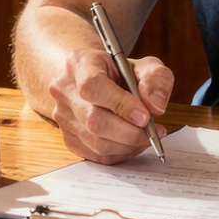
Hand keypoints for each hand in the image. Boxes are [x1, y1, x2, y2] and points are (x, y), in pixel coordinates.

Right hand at [45, 48, 172, 163]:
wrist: (92, 79)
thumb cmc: (118, 72)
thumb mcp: (143, 65)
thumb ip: (156, 79)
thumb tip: (155, 106)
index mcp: (79, 63)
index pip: (92, 86)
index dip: (120, 104)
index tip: (144, 116)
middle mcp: (64, 90)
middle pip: (94, 120)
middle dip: (130, 132)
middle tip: (153, 130)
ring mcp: (63, 117)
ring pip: (96, 143)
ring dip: (128, 145)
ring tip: (146, 135)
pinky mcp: (69, 139)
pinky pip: (97, 155)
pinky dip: (121, 153)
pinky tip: (132, 141)